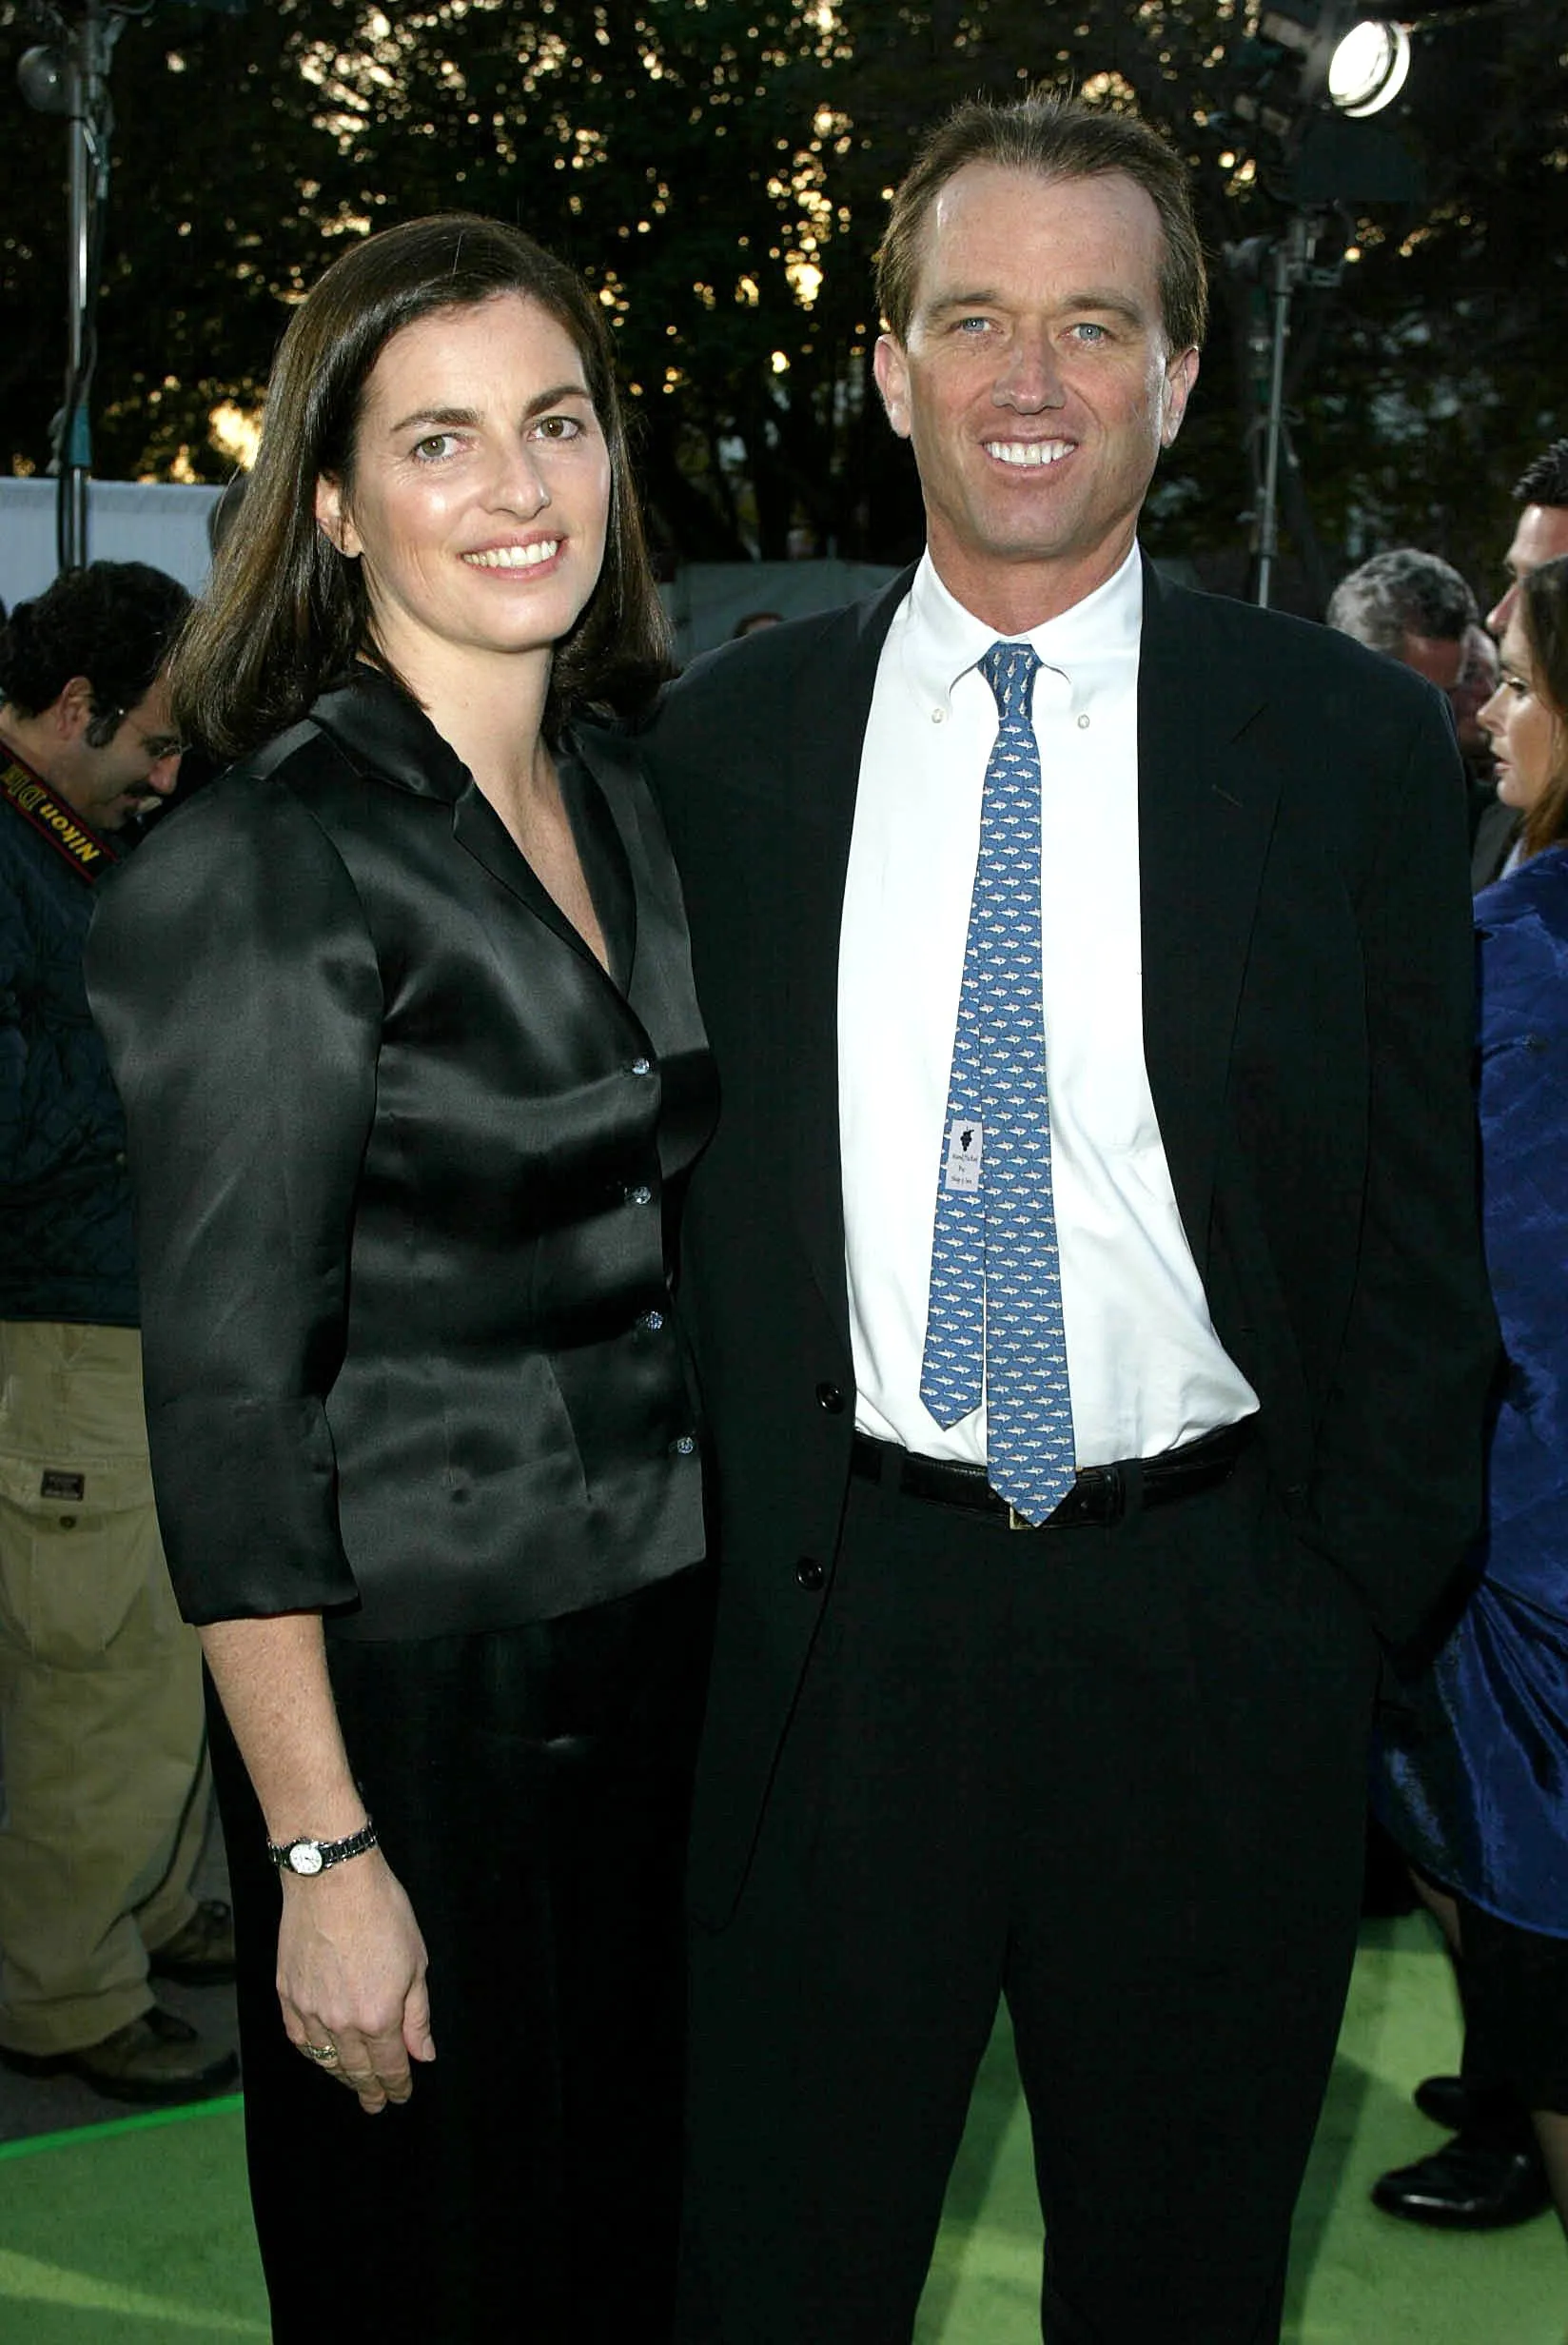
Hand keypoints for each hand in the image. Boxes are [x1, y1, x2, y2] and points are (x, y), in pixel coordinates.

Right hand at [276, 1850, 434, 2113]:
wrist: (331, 1879)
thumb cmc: (382, 1912)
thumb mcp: (416, 1962)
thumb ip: (417, 2015)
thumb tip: (423, 2054)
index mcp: (378, 2018)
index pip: (389, 2066)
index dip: (397, 2086)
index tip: (401, 2096)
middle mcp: (341, 2023)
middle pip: (356, 2070)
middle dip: (369, 2090)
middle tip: (376, 2104)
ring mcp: (309, 2011)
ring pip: (326, 2059)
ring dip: (341, 2076)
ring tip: (352, 2084)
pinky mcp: (286, 1994)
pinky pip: (298, 2038)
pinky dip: (312, 2053)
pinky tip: (321, 2055)